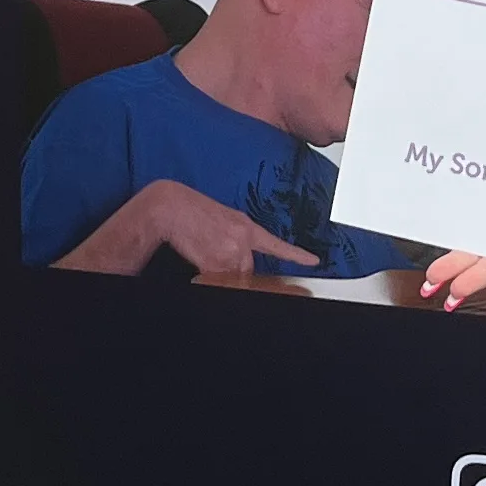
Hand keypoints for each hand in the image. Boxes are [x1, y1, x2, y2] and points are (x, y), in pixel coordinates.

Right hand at [57, 177, 319, 281]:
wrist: (171, 206)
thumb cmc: (192, 211)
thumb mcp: (222, 220)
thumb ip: (236, 239)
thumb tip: (240, 259)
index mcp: (246, 226)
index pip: (276, 245)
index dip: (297, 255)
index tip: (314, 261)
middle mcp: (242, 239)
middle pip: (249, 270)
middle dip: (236, 272)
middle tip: (217, 260)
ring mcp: (230, 251)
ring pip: (235, 277)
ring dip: (222, 274)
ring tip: (204, 254)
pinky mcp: (214, 262)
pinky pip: (219, 279)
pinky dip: (210, 277)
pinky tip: (199, 263)